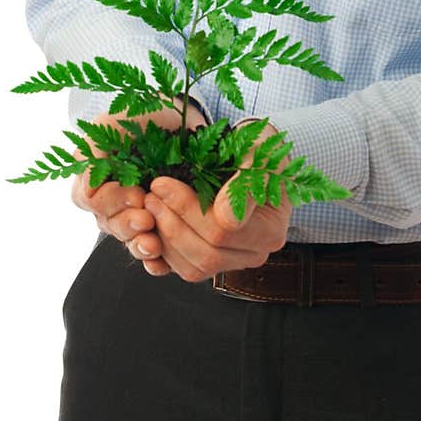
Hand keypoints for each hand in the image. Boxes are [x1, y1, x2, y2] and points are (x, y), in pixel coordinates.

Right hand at [70, 103, 206, 274]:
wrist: (185, 118)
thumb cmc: (145, 115)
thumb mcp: (114, 122)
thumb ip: (92, 147)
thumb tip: (84, 181)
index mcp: (96, 178)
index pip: (89, 201)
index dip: (109, 201)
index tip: (134, 191)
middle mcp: (114, 201)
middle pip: (109, 224)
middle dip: (126, 224)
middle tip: (146, 217)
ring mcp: (138, 214)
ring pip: (129, 240)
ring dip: (138, 244)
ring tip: (154, 243)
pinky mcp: (163, 225)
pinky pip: (153, 253)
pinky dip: (155, 261)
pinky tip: (161, 261)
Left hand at [142, 121, 290, 281]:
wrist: (254, 156)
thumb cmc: (258, 151)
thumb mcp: (258, 155)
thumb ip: (246, 184)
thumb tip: (225, 217)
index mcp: (270, 231)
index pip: (222, 231)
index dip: (187, 209)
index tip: (162, 183)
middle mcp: (254, 253)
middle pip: (206, 254)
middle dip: (171, 224)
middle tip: (150, 195)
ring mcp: (233, 261)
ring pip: (192, 268)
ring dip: (164, 238)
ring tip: (150, 205)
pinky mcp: (213, 262)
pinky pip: (185, 268)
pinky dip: (164, 251)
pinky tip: (152, 225)